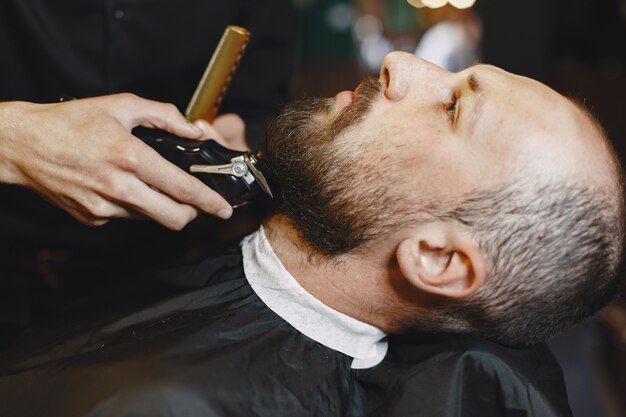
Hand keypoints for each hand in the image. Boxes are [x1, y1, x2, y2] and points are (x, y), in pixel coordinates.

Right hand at [0, 94, 238, 229]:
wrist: (22, 145)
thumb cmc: (70, 122)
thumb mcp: (120, 106)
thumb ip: (164, 115)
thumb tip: (193, 130)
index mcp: (130, 157)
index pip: (182, 188)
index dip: (209, 202)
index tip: (223, 208)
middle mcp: (118, 188)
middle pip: (173, 218)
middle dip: (192, 215)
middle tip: (195, 204)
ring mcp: (104, 207)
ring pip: (150, 219)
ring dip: (160, 207)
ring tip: (150, 185)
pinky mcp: (92, 218)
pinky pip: (126, 217)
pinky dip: (134, 205)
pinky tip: (121, 186)